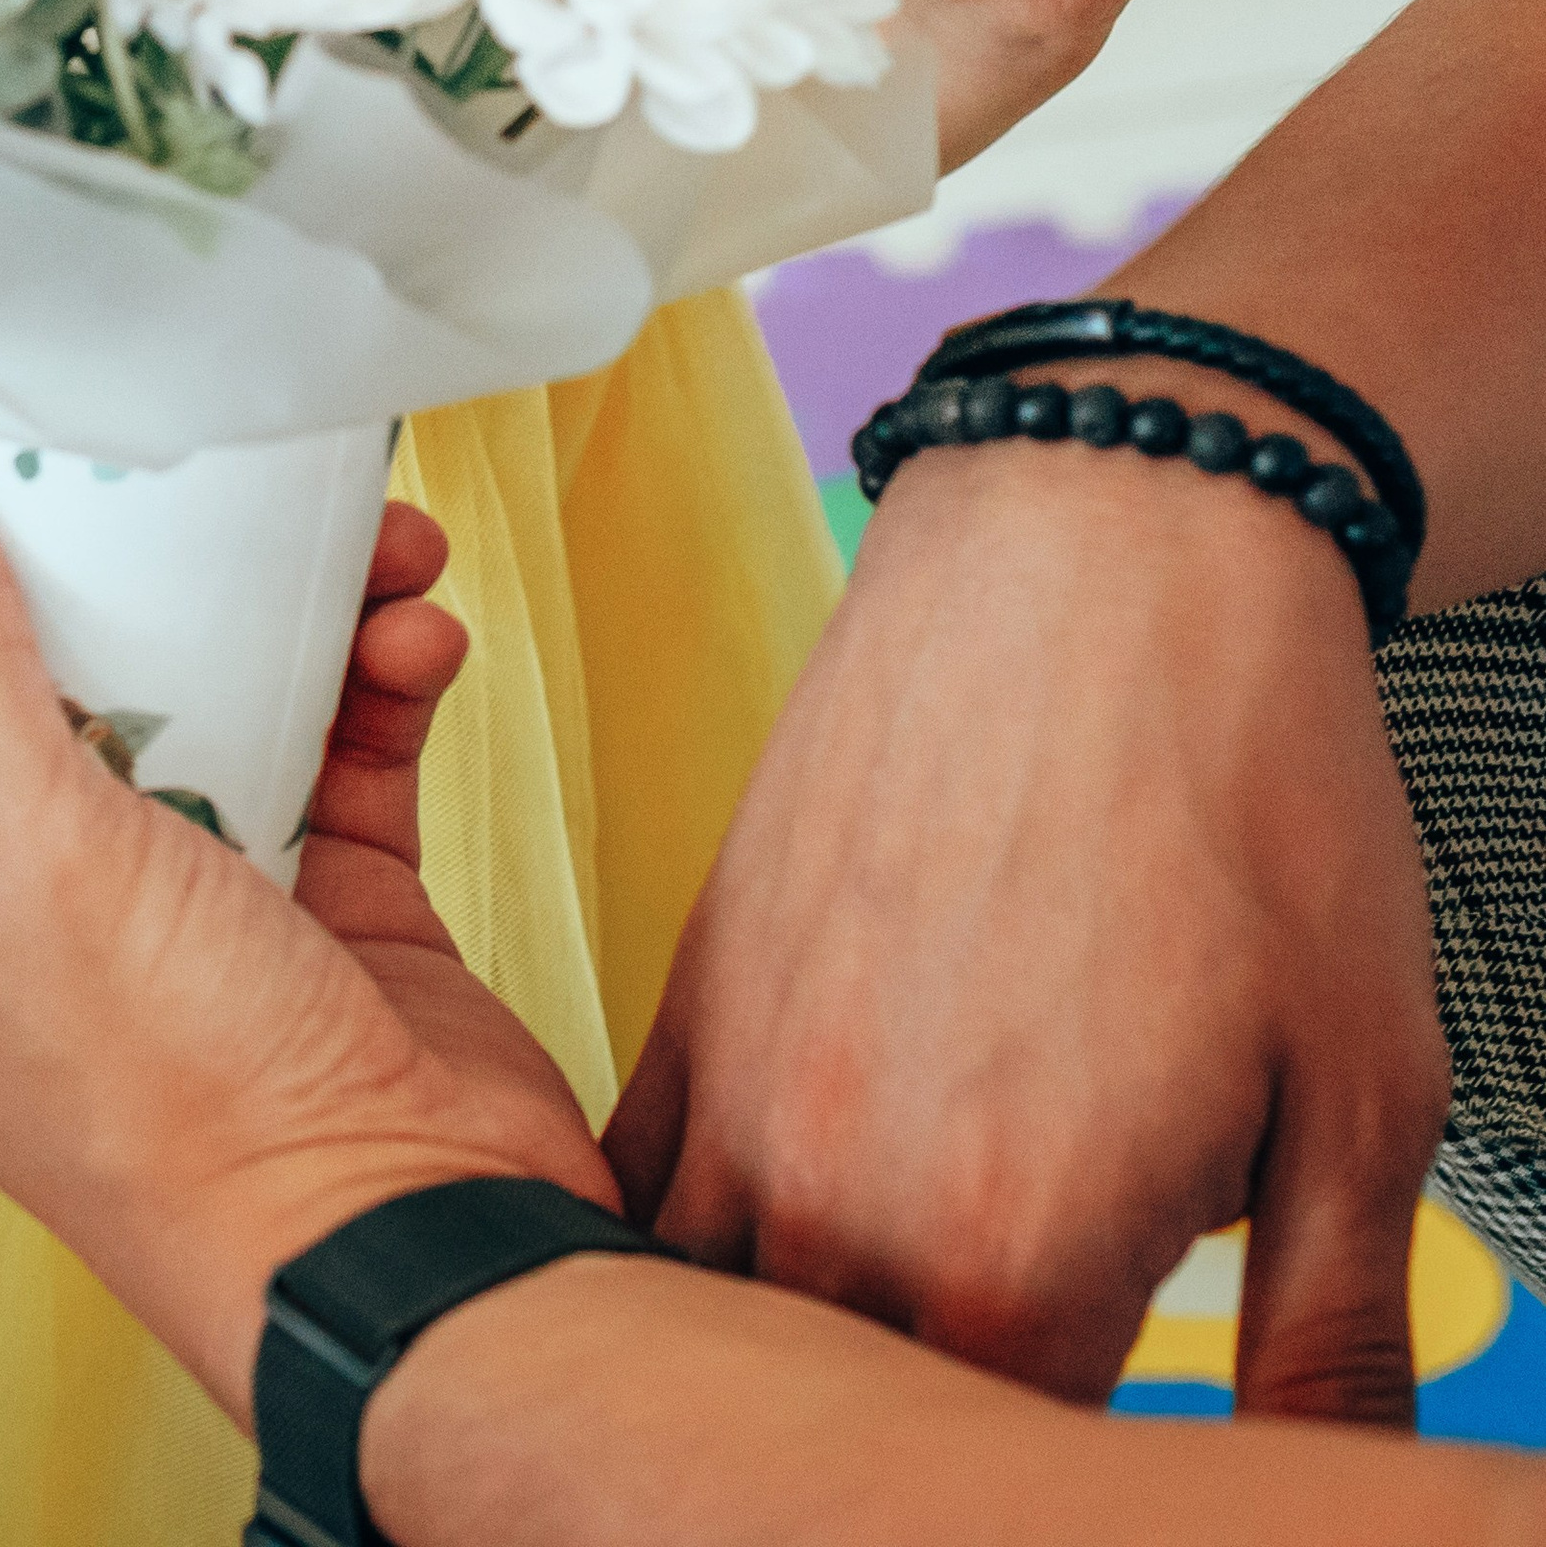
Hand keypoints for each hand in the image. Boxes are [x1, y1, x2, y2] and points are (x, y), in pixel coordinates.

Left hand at [0, 426, 608, 1423]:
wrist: (418, 1251)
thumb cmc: (196, 1108)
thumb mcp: (44, 848)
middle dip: (72, 550)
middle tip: (134, 455)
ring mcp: (153, 898)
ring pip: (169, 682)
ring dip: (261, 601)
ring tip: (359, 545)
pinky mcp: (296, 892)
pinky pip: (314, 733)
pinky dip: (364, 674)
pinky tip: (414, 637)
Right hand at [605, 434, 1449, 1420]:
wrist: (1106, 547)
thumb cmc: (1243, 782)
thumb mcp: (1366, 1092)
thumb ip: (1335, 1338)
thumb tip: (1323, 1477)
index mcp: (1015, 1256)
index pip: (990, 1487)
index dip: (1052, 1482)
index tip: (1093, 1443)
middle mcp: (844, 1191)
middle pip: (840, 1418)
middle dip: (918, 1431)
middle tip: (1001, 1381)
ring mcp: (746, 1086)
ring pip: (713, 1320)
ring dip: (789, 1347)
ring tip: (876, 1328)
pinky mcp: (695, 985)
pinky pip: (633, 1184)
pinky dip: (676, 1246)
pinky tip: (763, 1240)